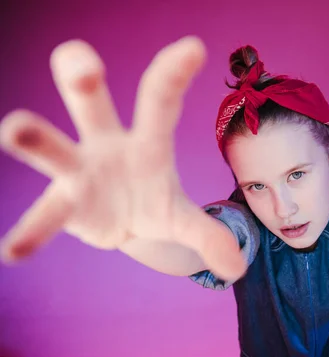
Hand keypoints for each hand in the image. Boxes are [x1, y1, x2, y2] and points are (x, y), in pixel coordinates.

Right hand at [0, 37, 245, 279]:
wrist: (122, 222)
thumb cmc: (152, 203)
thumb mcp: (182, 220)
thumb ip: (208, 236)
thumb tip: (238, 269)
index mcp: (146, 142)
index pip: (160, 101)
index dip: (173, 75)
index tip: (194, 47)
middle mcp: (107, 145)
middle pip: (93, 105)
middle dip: (83, 79)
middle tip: (78, 58)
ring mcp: (79, 171)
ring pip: (53, 148)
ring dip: (36, 138)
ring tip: (14, 129)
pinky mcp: (62, 204)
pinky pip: (45, 216)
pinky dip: (32, 232)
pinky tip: (15, 250)